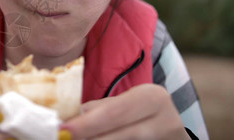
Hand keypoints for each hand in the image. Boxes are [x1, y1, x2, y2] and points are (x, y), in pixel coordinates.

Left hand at [60, 84, 189, 139]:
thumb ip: (101, 108)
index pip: (113, 112)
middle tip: (65, 138)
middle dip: (89, 138)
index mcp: (152, 97)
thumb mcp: (126, 102)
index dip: (87, 124)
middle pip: (120, 134)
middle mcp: (165, 120)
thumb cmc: (142, 111)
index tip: (64, 129)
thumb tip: (71, 116)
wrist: (170, 126)